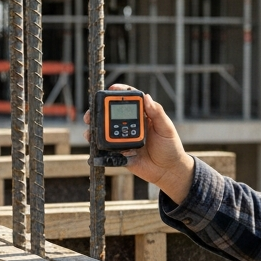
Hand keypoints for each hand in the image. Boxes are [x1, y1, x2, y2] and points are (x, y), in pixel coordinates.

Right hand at [83, 85, 195, 203]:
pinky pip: (107, 147)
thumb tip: (147, 97)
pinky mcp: (120, 152)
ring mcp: (124, 138)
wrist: (168, 171)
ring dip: (96, 127)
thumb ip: (157, 113)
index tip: (112, 89)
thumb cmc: (170, 148)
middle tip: (93, 112)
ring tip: (90, 127)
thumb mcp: (166, 129)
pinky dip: (98, 144)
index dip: (120, 92)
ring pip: (106, 130)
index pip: (130, 100)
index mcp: (143, 116)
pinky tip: (93, 141)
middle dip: (100, 110)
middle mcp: (131, 125)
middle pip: (113, 114)